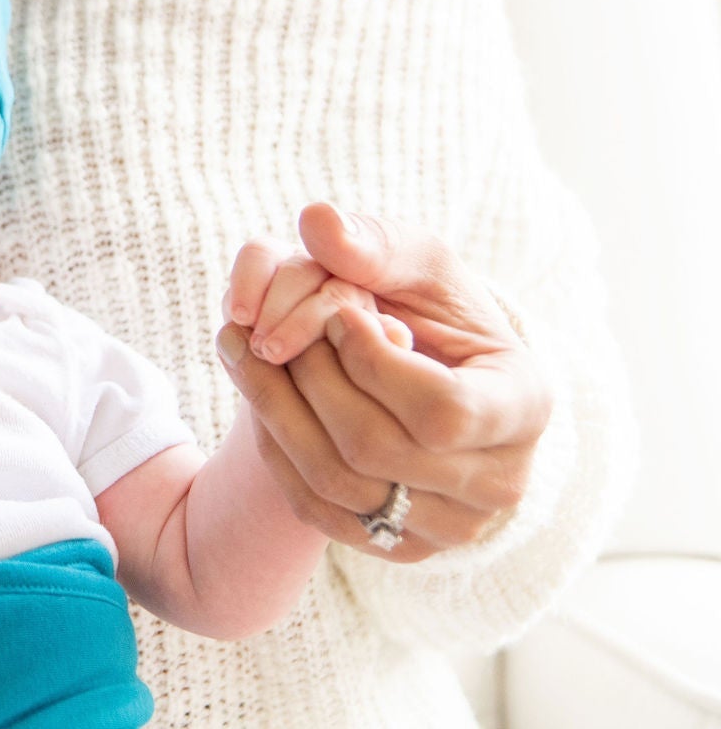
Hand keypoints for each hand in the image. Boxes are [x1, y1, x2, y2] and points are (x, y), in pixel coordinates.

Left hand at [215, 202, 551, 562]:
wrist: (428, 376)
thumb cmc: (430, 311)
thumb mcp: (416, 265)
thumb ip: (374, 242)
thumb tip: (316, 222)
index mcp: (524, 406)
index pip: (443, 411)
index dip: (372, 360)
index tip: (341, 311)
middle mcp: (499, 481)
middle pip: (374, 447)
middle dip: (309, 375)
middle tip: (270, 326)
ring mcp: (449, 525)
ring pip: (336, 480)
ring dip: (273, 406)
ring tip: (242, 347)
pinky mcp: (396, 545)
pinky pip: (314, 506)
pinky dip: (273, 445)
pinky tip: (259, 394)